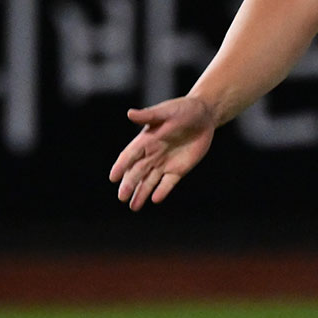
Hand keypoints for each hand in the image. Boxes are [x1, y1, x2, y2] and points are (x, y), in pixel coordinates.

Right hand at [108, 96, 216, 210]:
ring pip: (149, 181)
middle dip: (129, 185)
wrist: (204, 116)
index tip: (113, 177)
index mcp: (146, 140)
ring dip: (141, 193)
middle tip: (122, 197)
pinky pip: (168, 183)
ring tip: (134, 207)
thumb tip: (129, 113)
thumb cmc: (183, 109)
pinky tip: (155, 199)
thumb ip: (149, 115)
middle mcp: (152, 154)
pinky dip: (162, 191)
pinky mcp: (178, 170)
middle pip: (137, 172)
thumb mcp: (167, 111)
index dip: (121, 166)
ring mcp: (164, 163)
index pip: (130, 155)